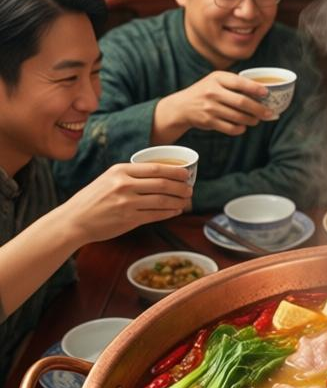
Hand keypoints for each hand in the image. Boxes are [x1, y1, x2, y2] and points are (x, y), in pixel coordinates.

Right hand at [63, 163, 192, 243]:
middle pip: (162, 183)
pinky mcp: (129, 219)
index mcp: (120, 170)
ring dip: (178, 200)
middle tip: (190, 189)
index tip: (186, 173)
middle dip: (180, 187)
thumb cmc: (93, 199)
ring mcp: (127, 203)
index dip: (174, 171)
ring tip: (186, 200)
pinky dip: (169, 212)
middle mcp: (124, 184)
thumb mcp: (108, 178)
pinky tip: (176, 211)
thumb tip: (158, 175)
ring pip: (162, 200)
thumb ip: (130, 176)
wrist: (75, 219)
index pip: (155, 168)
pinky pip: (156, 215)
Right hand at [154, 71, 271, 138]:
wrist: (183, 106)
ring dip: (251, 120)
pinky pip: (231, 128)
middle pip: (242, 102)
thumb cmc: (205, 92)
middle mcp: (213, 92)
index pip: (239, 82)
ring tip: (257, 120)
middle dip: (258, 109)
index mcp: (217, 78)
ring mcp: (210, 107)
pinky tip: (243, 126)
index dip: (254, 88)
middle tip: (269, 113)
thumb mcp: (216, 80)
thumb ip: (234, 83)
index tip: (266, 93)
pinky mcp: (209, 121)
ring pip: (238, 117)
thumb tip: (261, 92)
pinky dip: (240, 129)